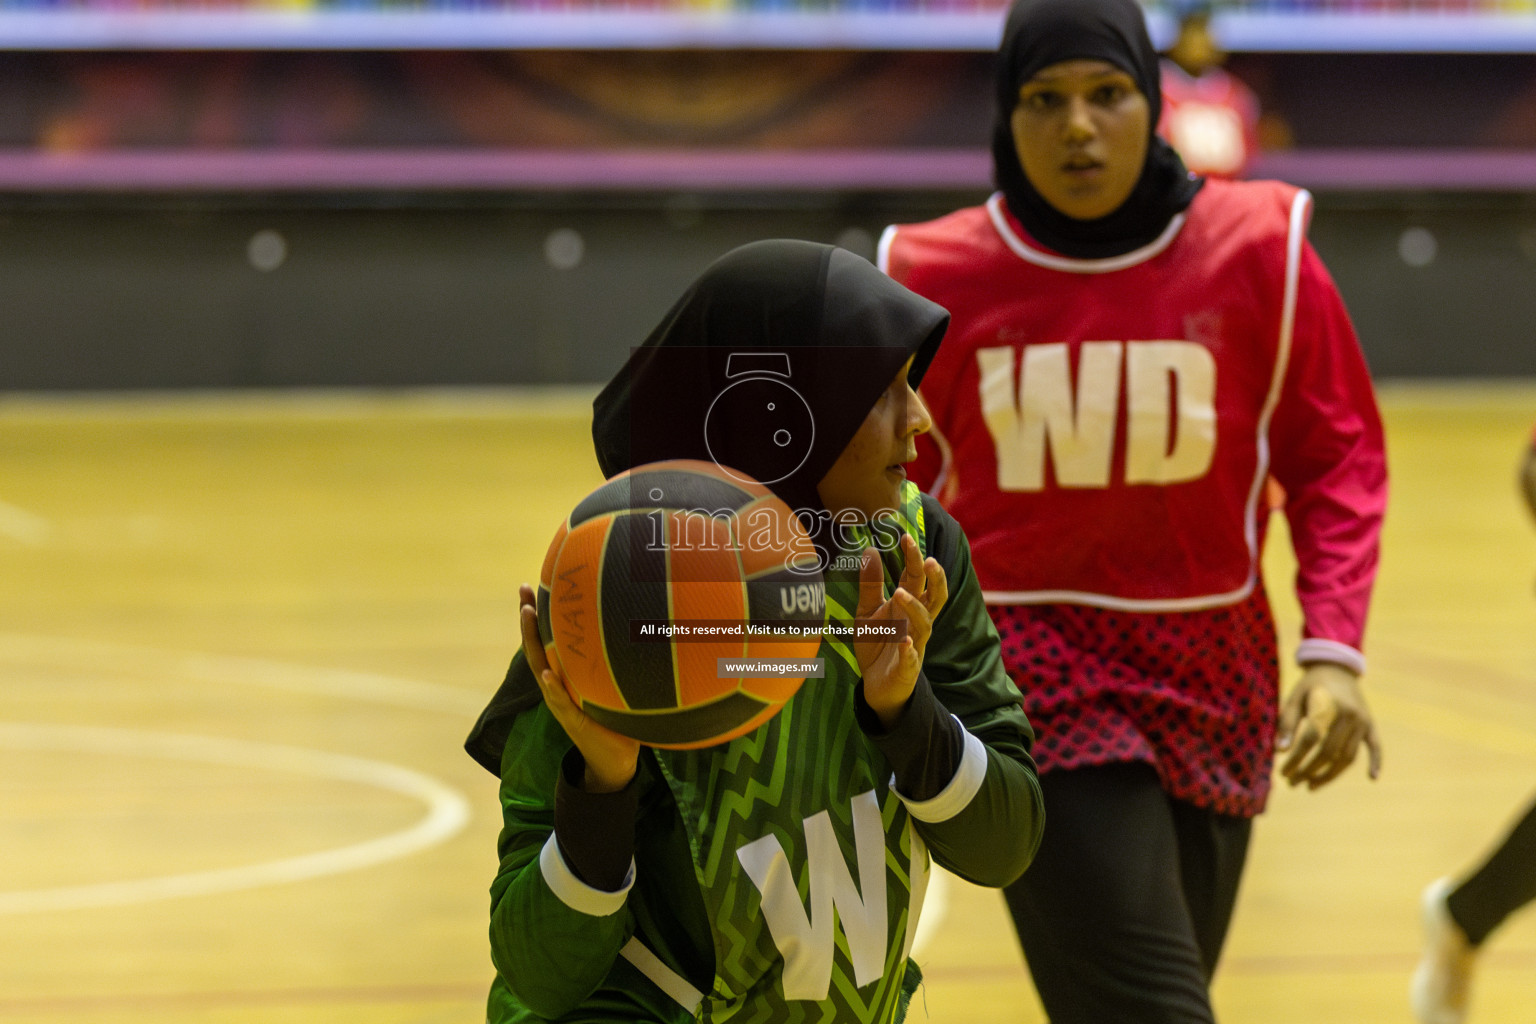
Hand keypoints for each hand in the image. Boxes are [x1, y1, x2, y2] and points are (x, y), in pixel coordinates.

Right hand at [518, 584, 638, 793]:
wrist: (616, 761)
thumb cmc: (617, 719)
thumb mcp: (614, 686)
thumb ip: (616, 662)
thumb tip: (639, 626)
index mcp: (566, 676)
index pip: (548, 641)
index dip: (537, 616)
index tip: (531, 587)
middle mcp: (558, 686)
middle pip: (537, 648)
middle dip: (528, 620)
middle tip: (523, 592)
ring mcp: (562, 704)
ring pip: (541, 669)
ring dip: (533, 642)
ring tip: (527, 616)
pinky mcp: (574, 722)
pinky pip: (560, 702)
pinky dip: (552, 688)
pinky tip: (546, 674)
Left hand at [852, 534, 947, 728]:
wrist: (876, 685)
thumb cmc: (877, 644)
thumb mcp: (867, 611)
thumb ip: (870, 583)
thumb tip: (869, 549)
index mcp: (908, 606)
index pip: (917, 578)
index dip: (914, 558)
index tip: (906, 537)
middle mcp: (917, 622)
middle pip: (934, 597)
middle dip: (935, 579)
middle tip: (928, 559)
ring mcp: (916, 644)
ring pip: (924, 624)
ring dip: (914, 608)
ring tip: (899, 592)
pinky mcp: (907, 667)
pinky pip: (912, 657)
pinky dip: (909, 649)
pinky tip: (904, 641)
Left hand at [1276, 662, 1382, 789]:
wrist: (1336, 669)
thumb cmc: (1310, 686)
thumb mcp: (1295, 698)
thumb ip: (1287, 722)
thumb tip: (1280, 751)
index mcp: (1327, 704)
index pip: (1311, 739)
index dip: (1297, 758)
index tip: (1283, 772)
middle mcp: (1348, 713)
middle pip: (1329, 751)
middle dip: (1309, 770)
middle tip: (1292, 783)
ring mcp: (1362, 720)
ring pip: (1349, 755)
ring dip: (1330, 774)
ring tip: (1311, 786)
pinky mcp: (1371, 724)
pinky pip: (1375, 746)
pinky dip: (1376, 762)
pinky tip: (1372, 778)